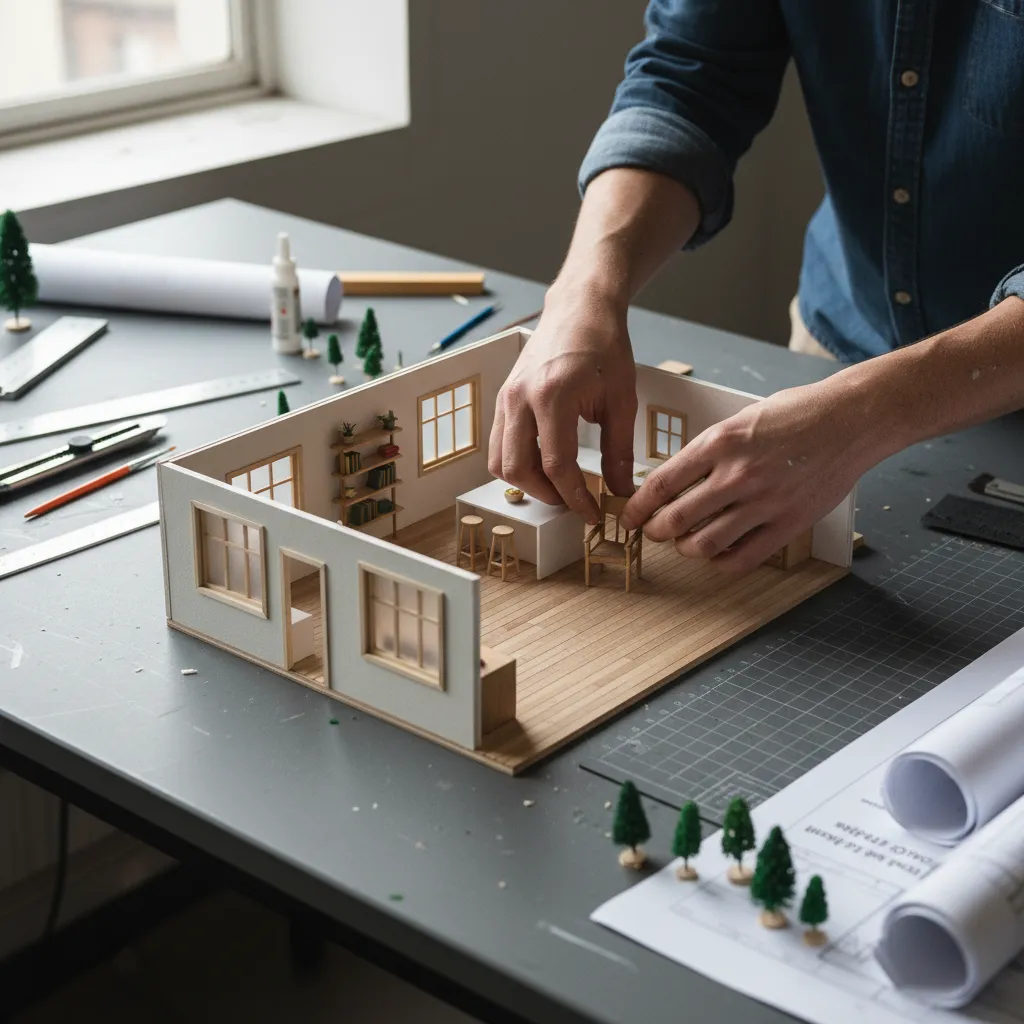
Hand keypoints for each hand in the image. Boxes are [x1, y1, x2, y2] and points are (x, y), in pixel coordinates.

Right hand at [489, 286, 637, 522]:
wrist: (580, 307)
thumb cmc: (604, 346)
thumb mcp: (621, 399)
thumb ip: (619, 450)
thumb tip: (620, 490)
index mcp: (552, 396)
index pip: (556, 464)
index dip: (575, 497)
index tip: (591, 513)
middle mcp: (520, 399)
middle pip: (519, 470)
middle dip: (548, 495)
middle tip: (575, 501)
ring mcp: (506, 398)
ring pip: (500, 461)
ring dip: (527, 482)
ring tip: (559, 486)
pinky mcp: (502, 398)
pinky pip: (498, 444)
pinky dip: (517, 462)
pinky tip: (545, 464)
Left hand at [620, 379, 876, 572]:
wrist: (851, 420)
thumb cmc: (796, 413)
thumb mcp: (741, 418)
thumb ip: (709, 450)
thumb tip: (676, 480)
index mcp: (720, 442)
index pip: (663, 483)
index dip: (639, 506)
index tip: (630, 516)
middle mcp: (738, 474)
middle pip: (676, 520)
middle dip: (656, 531)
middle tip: (654, 531)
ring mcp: (764, 502)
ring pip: (704, 545)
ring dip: (686, 549)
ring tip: (686, 542)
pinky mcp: (789, 523)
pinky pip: (743, 559)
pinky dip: (722, 563)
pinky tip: (718, 554)